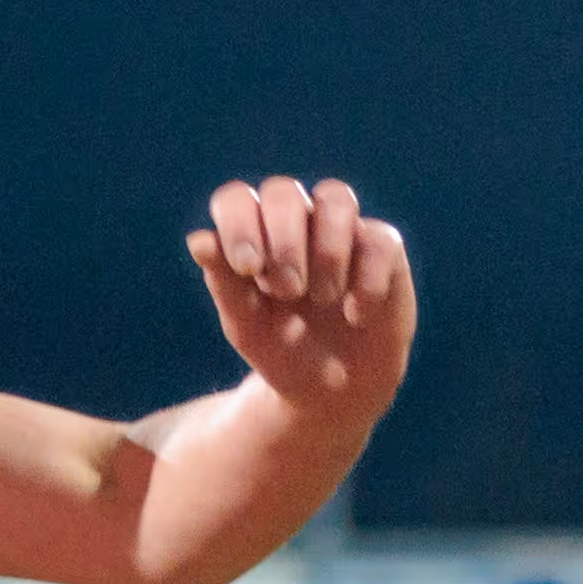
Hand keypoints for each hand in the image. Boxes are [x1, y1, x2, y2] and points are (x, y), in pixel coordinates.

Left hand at [185, 177, 414, 427]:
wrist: (334, 392)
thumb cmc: (284, 351)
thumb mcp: (247, 326)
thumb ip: (224, 283)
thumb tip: (198, 240)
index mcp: (255, 236)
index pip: (236, 200)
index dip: (238, 224)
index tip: (248, 268)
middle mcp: (297, 222)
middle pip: (283, 191)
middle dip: (283, 239)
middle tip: (288, 290)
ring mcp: (342, 231)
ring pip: (336, 197)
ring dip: (327, 249)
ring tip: (324, 298)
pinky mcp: (384, 250)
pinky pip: (380, 240)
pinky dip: (366, 280)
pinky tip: (356, 315)